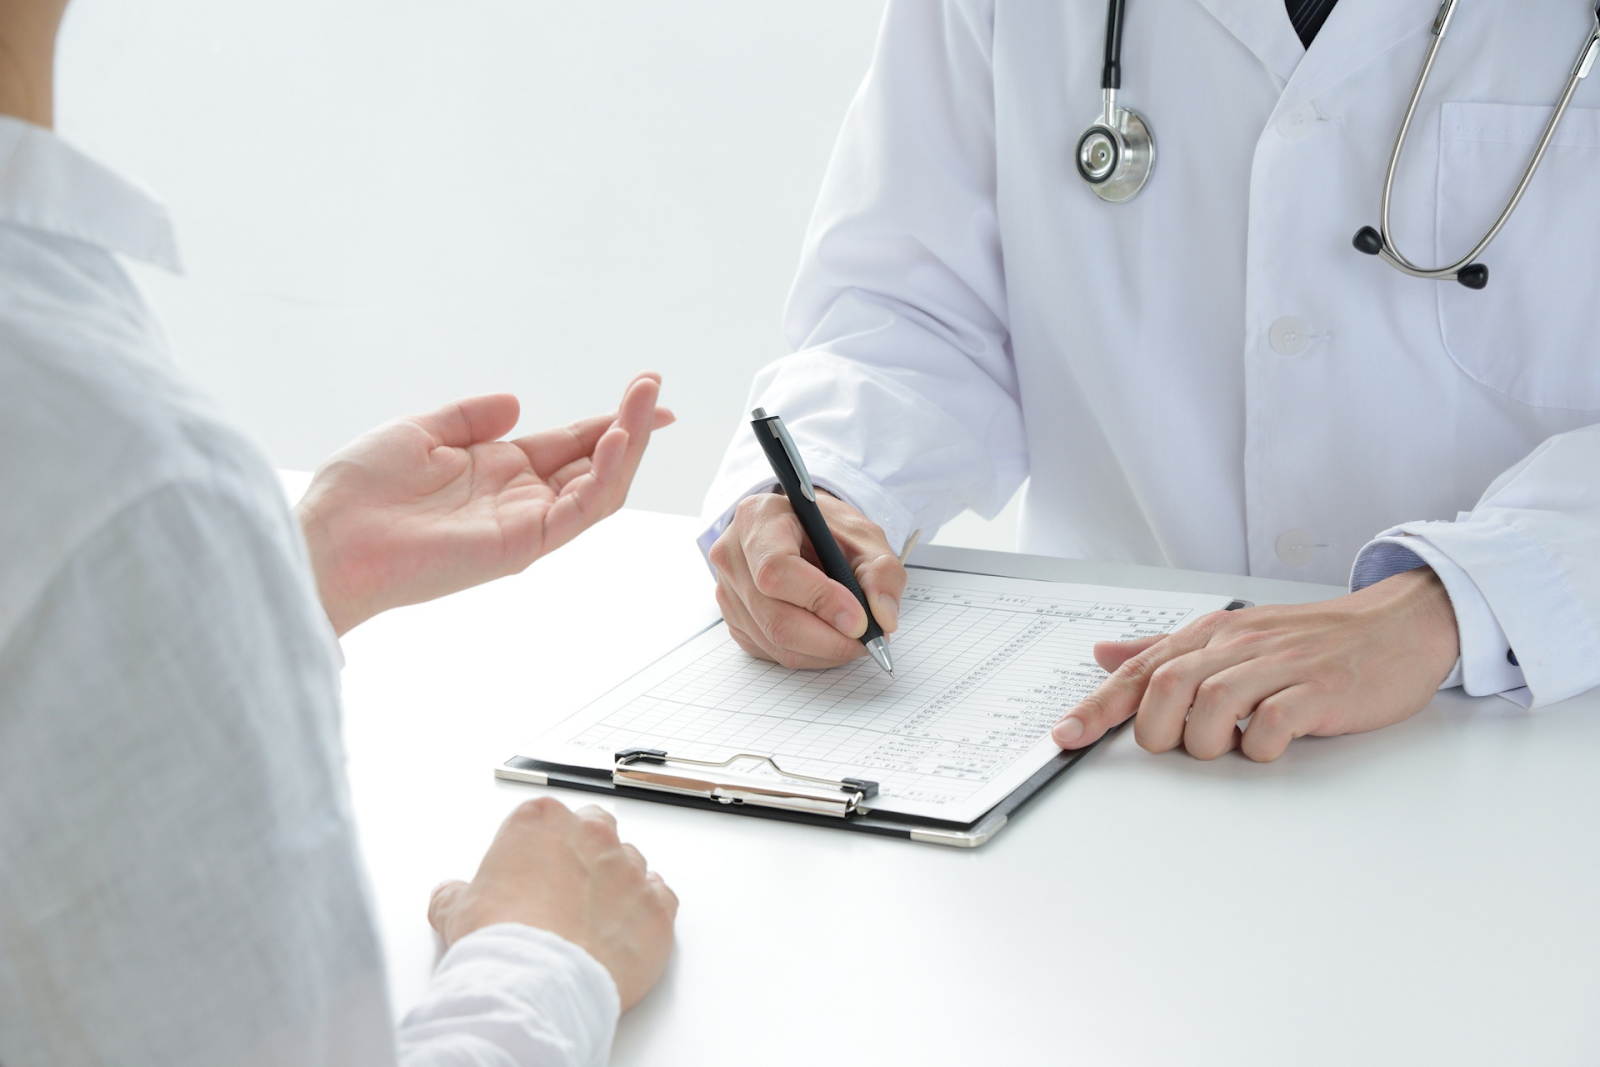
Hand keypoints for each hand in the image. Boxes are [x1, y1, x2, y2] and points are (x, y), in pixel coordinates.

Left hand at [296, 373, 671, 634]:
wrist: (330, 538)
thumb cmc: (359, 492)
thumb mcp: (420, 432)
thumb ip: (470, 417)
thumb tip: (515, 402)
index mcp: (499, 471)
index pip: (570, 443)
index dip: (611, 419)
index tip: (646, 389)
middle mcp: (520, 500)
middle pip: (595, 464)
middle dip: (631, 425)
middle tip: (655, 388)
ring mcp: (525, 524)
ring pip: (599, 489)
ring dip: (628, 447)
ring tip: (647, 406)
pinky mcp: (522, 546)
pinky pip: (578, 513)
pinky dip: (603, 478)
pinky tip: (613, 441)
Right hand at [428, 798, 678, 1011]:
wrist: (537, 983)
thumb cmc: (502, 942)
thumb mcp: (456, 911)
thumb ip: (456, 893)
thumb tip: (449, 895)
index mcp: (542, 820)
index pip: (549, 818)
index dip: (541, 848)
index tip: (533, 872)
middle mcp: (592, 834)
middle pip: (597, 828)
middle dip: (585, 852)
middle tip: (565, 890)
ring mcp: (630, 869)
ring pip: (632, 863)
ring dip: (617, 884)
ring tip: (592, 922)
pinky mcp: (658, 906)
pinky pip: (661, 898)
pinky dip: (647, 912)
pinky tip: (625, 931)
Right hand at [708, 490, 905, 668]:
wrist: (803, 533)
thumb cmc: (828, 531)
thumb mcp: (865, 537)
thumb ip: (881, 572)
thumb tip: (883, 617)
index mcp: (758, 518)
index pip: (777, 569)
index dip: (820, 600)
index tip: (858, 620)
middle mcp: (732, 556)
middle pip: (774, 616)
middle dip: (829, 638)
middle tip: (866, 640)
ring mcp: (728, 592)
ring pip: (775, 641)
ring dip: (824, 651)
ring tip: (854, 637)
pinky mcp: (735, 621)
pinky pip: (771, 652)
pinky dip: (809, 654)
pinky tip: (828, 636)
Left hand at [1050, 568, 1460, 761]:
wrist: (1398, 625)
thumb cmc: (1312, 639)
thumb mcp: (1232, 636)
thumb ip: (1165, 649)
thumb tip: (1104, 653)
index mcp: (1212, 633)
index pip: (1141, 668)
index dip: (1098, 706)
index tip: (1065, 736)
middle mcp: (1240, 644)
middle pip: (1167, 685)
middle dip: (1156, 729)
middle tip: (1177, 747)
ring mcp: (1281, 665)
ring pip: (1212, 703)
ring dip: (1206, 741)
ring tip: (1225, 747)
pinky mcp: (1320, 689)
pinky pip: (1273, 720)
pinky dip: (1259, 745)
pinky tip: (1268, 745)